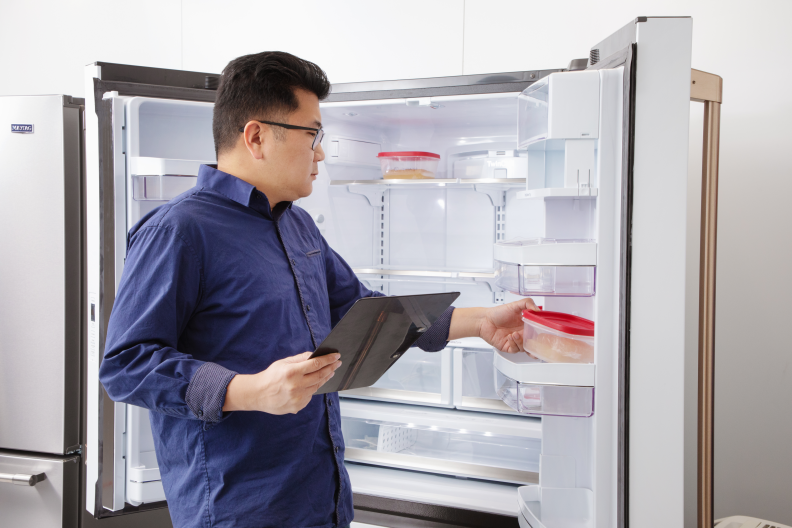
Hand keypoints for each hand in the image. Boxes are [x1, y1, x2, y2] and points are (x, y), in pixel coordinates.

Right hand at [223, 352, 341, 414]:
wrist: (258, 395)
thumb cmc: (271, 376)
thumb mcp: (283, 363)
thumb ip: (300, 358)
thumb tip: (315, 355)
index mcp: (292, 372)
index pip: (315, 364)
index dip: (328, 359)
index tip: (336, 356)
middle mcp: (296, 386)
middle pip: (320, 376)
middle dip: (331, 368)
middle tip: (337, 363)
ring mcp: (298, 398)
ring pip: (317, 386)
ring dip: (325, 378)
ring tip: (330, 372)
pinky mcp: (298, 406)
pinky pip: (310, 396)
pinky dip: (313, 388)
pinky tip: (314, 383)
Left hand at [478, 298, 537, 352]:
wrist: (484, 320)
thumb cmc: (498, 313)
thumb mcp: (515, 305)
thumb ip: (527, 303)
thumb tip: (538, 310)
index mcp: (526, 326)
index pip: (538, 332)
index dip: (541, 335)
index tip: (542, 333)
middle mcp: (522, 334)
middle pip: (533, 343)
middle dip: (534, 343)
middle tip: (530, 338)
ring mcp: (516, 342)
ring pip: (525, 348)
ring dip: (521, 342)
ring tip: (515, 334)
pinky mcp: (508, 347)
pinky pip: (515, 350)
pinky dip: (514, 344)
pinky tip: (510, 337)